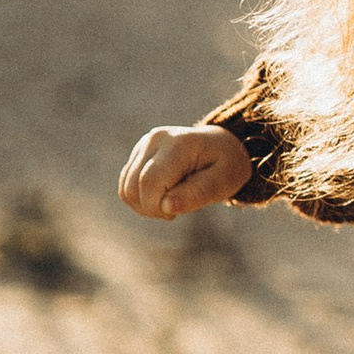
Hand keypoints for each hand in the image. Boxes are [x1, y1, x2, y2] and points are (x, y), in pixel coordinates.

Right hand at [118, 123, 252, 219]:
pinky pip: (126, 184)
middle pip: (133, 186)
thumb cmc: (227, 166)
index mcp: (179, 144)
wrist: (224, 146)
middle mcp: (157, 139)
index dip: (157, 207)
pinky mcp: (139, 152)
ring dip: (144, 205)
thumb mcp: (224, 182)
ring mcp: (145, 143)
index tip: (176, 214)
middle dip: (151, 209)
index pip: (150, 182)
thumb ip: (197, 194)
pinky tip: (162, 196)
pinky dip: (140, 198)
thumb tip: (166, 207)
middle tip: (175, 211)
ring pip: (126, 188)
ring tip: (170, 202)